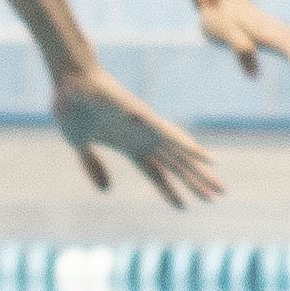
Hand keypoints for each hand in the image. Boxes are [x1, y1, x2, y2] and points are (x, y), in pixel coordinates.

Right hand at [49, 61, 231, 203]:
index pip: (156, 174)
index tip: (184, 208)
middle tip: (217, 197)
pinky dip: (189, 146)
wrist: (70, 82)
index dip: (170, 191)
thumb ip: (93, 166)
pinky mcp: (145, 116)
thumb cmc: (73, 108)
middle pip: (176, 166)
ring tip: (219, 187)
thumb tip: (105, 190)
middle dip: (195, 182)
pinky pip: (171, 134)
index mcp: (129, 146)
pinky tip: (205, 157)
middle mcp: (144, 139)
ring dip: (200, 170)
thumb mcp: (80, 145)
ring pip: (180, 154)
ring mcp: (147, 128)